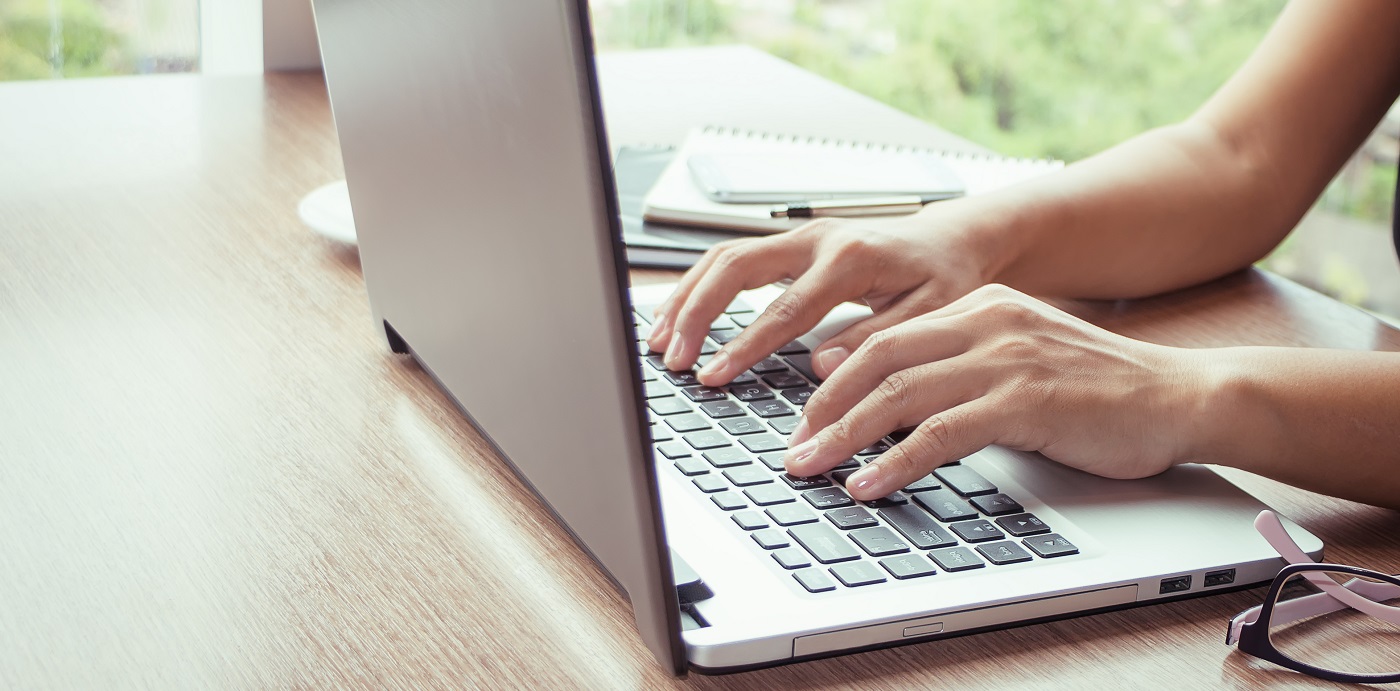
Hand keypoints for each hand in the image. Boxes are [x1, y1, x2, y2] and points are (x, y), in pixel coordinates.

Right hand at [646, 202, 998, 385]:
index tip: (714, 375)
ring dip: (687, 297)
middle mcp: (817, 239)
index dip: (744, 344)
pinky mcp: (789, 244)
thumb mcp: (930, 314)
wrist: (950, 243)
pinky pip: (731, 259)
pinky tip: (679, 316)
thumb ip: (876, 338)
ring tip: (659, 340)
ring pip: (725, 257)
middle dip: (698, 313)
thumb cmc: (944, 279)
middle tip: (674, 358)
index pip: (784, 308)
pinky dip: (698, 286)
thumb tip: (823, 365)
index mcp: (850, 258)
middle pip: (736, 267)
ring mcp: (799, 237)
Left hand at [783, 284, 1207, 499]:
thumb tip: (891, 408)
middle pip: (877, 359)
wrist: (1181, 397)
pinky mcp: (1026, 400)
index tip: (802, 414)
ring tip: (809, 468)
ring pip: (899, 393)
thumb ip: (960, 374)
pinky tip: (867, 485)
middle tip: (792, 447)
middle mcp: (987, 322)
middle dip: (823, 408)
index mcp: (981, 307)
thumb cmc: (1100, 389)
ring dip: (843, 437)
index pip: (885, 336)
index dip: (834, 378)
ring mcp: (1006, 358)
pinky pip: (940, 433)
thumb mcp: (1018, 364)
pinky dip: (894, 462)